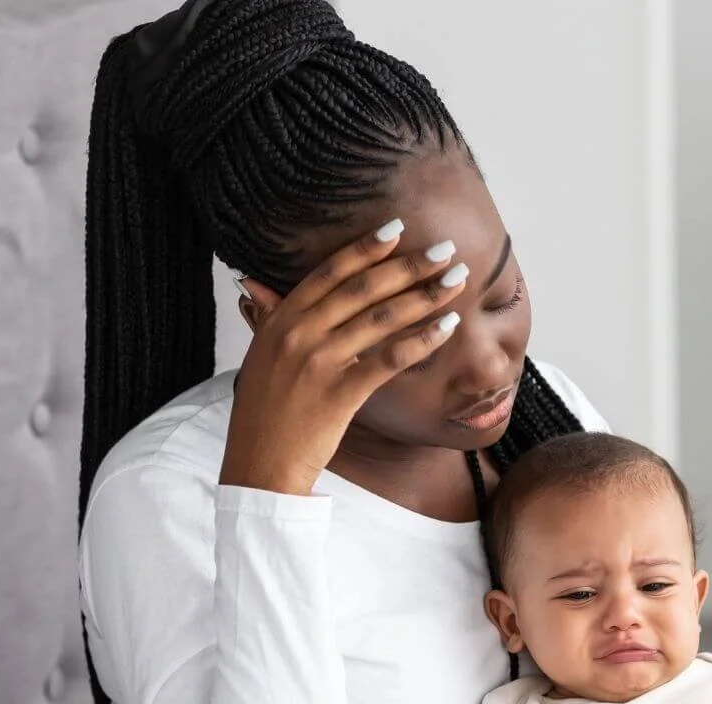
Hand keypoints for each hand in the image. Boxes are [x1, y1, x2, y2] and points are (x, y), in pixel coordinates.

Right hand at [219, 220, 470, 494]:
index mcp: (279, 320)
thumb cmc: (265, 414)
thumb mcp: (260, 356)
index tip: (398, 229)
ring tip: (456, 280)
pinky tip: (447, 326)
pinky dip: (421, 340)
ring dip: (425, 295)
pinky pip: (388, 359)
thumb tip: (254, 283)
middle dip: (408, 265)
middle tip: (445, 249)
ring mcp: (319, 362)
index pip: (329, 273)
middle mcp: (298, 334)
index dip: (365, 249)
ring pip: (381, 318)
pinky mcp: (340, 393)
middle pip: (362, 288)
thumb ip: (266, 317)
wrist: (259, 466)